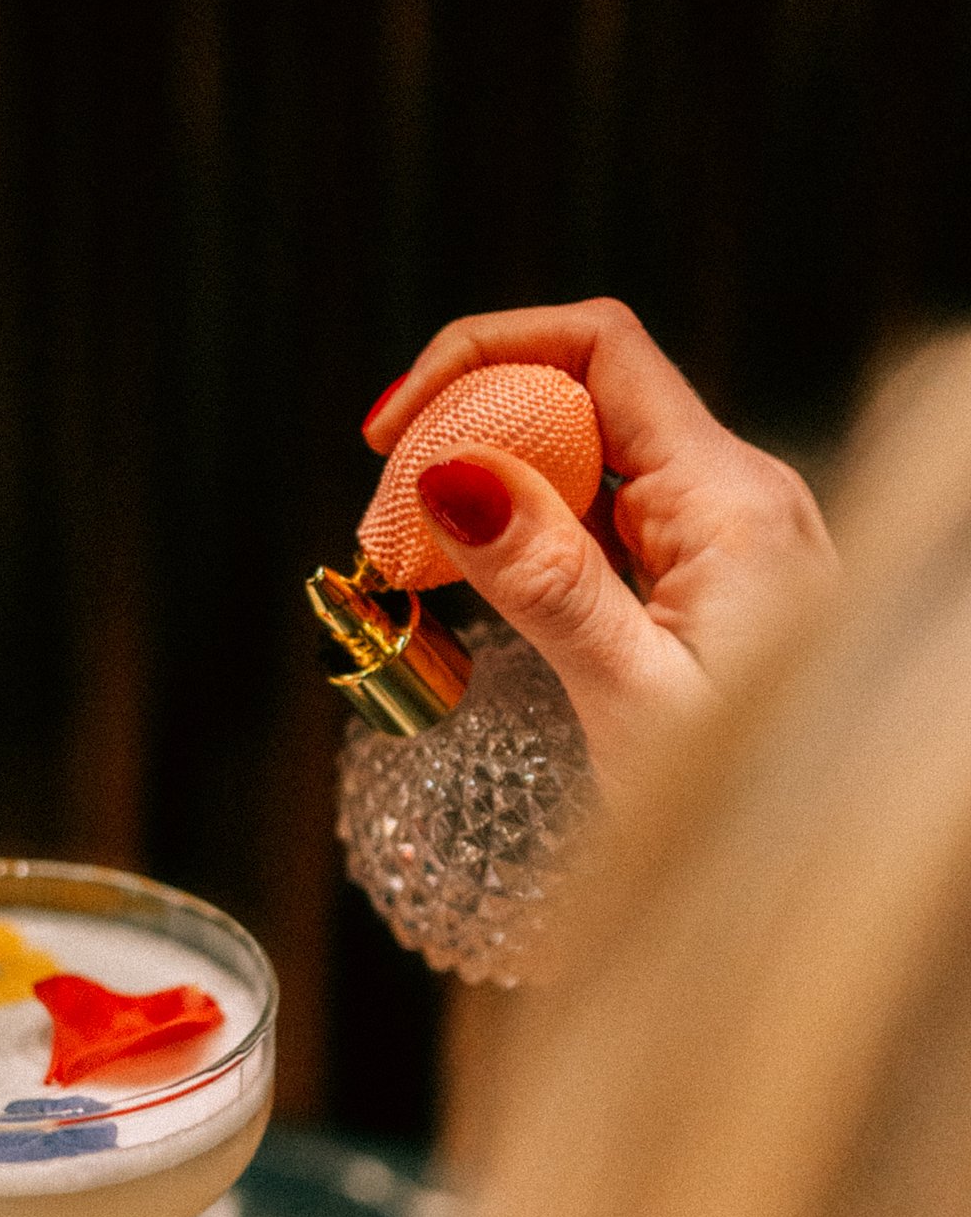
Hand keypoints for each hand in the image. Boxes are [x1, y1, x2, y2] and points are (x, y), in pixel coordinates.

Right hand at [363, 299, 837, 783]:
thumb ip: (547, 583)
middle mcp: (738, 497)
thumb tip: (452, 475)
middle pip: (584, 393)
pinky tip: (480, 583)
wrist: (830, 867)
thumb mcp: (638, 704)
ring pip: (590, 458)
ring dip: (493, 486)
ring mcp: (729, 535)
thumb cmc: (766, 811)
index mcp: (731, 501)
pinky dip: (533, 532)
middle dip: (471, 429)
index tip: (395, 430)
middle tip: (386, 515)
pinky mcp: (715, 578)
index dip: (484, 354)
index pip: (600, 348)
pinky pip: (608, 518)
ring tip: (412, 554)